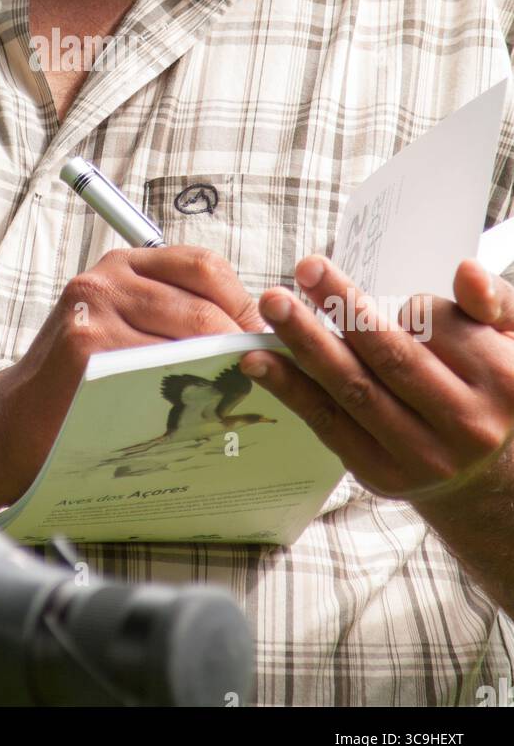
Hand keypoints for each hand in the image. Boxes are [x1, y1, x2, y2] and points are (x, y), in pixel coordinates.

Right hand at [0, 245, 267, 510]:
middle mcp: (106, 278)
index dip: (243, 303)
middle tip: (263, 375)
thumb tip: (257, 332)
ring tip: (238, 394)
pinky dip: (188, 391)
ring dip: (223, 368)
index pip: (204, 266)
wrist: (11, 421)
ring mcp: (93, 310)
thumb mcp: (124, 326)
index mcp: (124, 264)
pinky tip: (198, 411)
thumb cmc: (79, 381)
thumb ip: (173, 315)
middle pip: (202, 301)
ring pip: (188, 333)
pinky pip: (158, 366)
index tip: (264, 341)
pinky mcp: (84, 349)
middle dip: (241, 341)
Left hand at [240, 255, 513, 503]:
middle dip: (342, 306)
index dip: (409, 303)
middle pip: (392, 356)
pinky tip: (257, 359)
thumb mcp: (513, 341)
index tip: (401, 298)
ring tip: (273, 304)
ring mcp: (421, 457)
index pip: (438, 326)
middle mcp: (465, 426)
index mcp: (504, 384)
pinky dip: (289, 389)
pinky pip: (327, 423)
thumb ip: (495, 301)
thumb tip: (465, 271)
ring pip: (354, 390)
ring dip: (305, 343)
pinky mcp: (380, 474)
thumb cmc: (494, 389)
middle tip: (306, 266)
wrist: (490, 479)